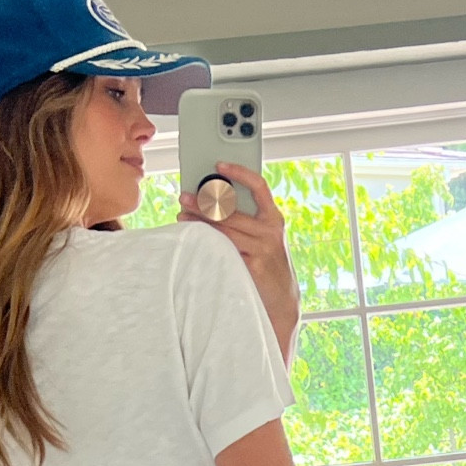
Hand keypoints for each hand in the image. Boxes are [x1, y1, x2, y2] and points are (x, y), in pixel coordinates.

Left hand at [179, 162, 300, 363]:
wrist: (282, 300)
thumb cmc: (267, 266)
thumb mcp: (264, 239)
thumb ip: (247, 222)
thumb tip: (214, 203)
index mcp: (273, 219)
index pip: (258, 186)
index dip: (239, 172)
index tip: (219, 164)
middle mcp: (270, 230)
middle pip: (231, 209)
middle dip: (203, 201)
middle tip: (184, 197)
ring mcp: (262, 248)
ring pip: (224, 229)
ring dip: (200, 221)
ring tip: (183, 216)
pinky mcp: (252, 265)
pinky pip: (223, 248)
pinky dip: (206, 242)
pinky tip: (193, 239)